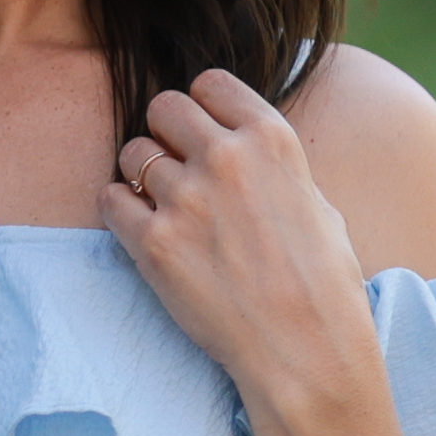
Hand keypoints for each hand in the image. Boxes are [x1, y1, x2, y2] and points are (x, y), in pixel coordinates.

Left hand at [102, 70, 375, 406]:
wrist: (307, 351)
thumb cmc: (324, 286)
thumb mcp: (318, 204)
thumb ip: (275, 168)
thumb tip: (247, 152)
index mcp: (272, 139)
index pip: (210, 83)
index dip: (202, 108)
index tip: (204, 136)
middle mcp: (226, 158)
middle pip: (163, 107)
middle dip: (166, 134)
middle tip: (177, 170)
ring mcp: (186, 200)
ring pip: (133, 153)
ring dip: (141, 176)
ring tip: (164, 209)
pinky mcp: (154, 244)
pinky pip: (111, 200)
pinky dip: (121, 213)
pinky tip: (144, 234)